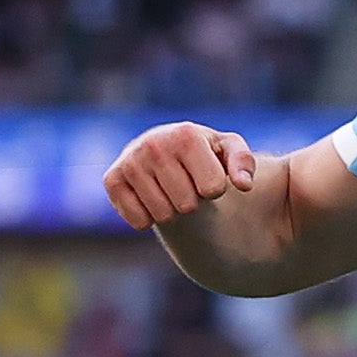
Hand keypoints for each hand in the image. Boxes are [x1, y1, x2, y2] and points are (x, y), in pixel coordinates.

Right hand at [101, 121, 257, 233]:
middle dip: (192, 201)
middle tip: (185, 182)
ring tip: (168, 188)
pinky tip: (149, 196)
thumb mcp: (229, 151)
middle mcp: (154, 144)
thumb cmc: (203, 153)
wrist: (163, 150)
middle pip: (187, 206)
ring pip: (163, 216)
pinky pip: (139, 221)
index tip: (205, 175)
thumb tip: (244, 185)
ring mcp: (130, 162)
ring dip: (170, 210)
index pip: (213, 189)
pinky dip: (148, 217)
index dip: (214, 189)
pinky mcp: (111, 180)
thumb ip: (243, 163)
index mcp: (186, 134)